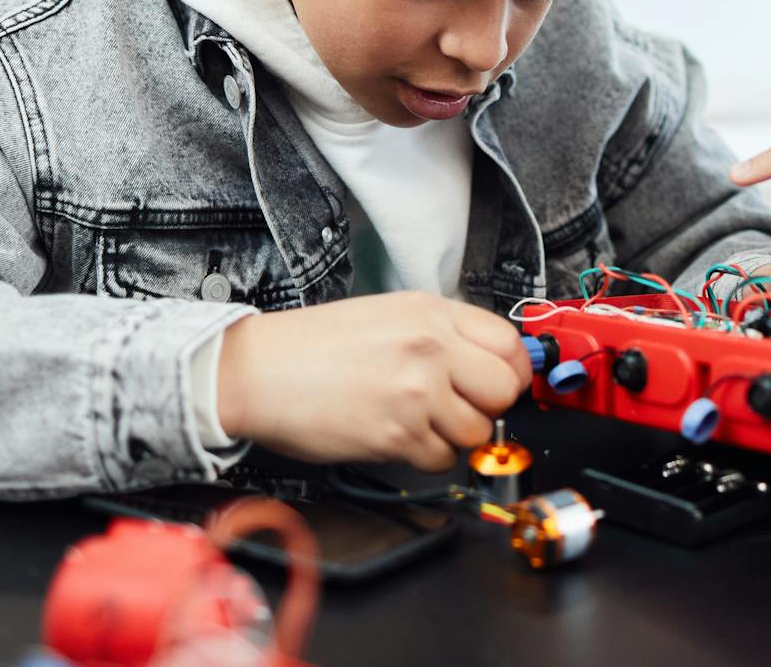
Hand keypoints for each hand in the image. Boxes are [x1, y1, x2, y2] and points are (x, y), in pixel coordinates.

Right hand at [216, 291, 532, 470]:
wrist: (258, 371)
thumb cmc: (313, 347)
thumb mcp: (387, 314)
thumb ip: (441, 334)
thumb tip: (490, 364)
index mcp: (430, 312)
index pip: (509, 343)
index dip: (512, 370)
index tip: (502, 384)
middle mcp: (430, 347)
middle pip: (505, 390)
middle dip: (490, 407)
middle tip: (463, 409)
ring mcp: (416, 392)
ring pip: (477, 432)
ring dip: (455, 436)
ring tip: (421, 424)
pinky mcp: (397, 434)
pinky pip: (442, 458)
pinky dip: (427, 457)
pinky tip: (399, 438)